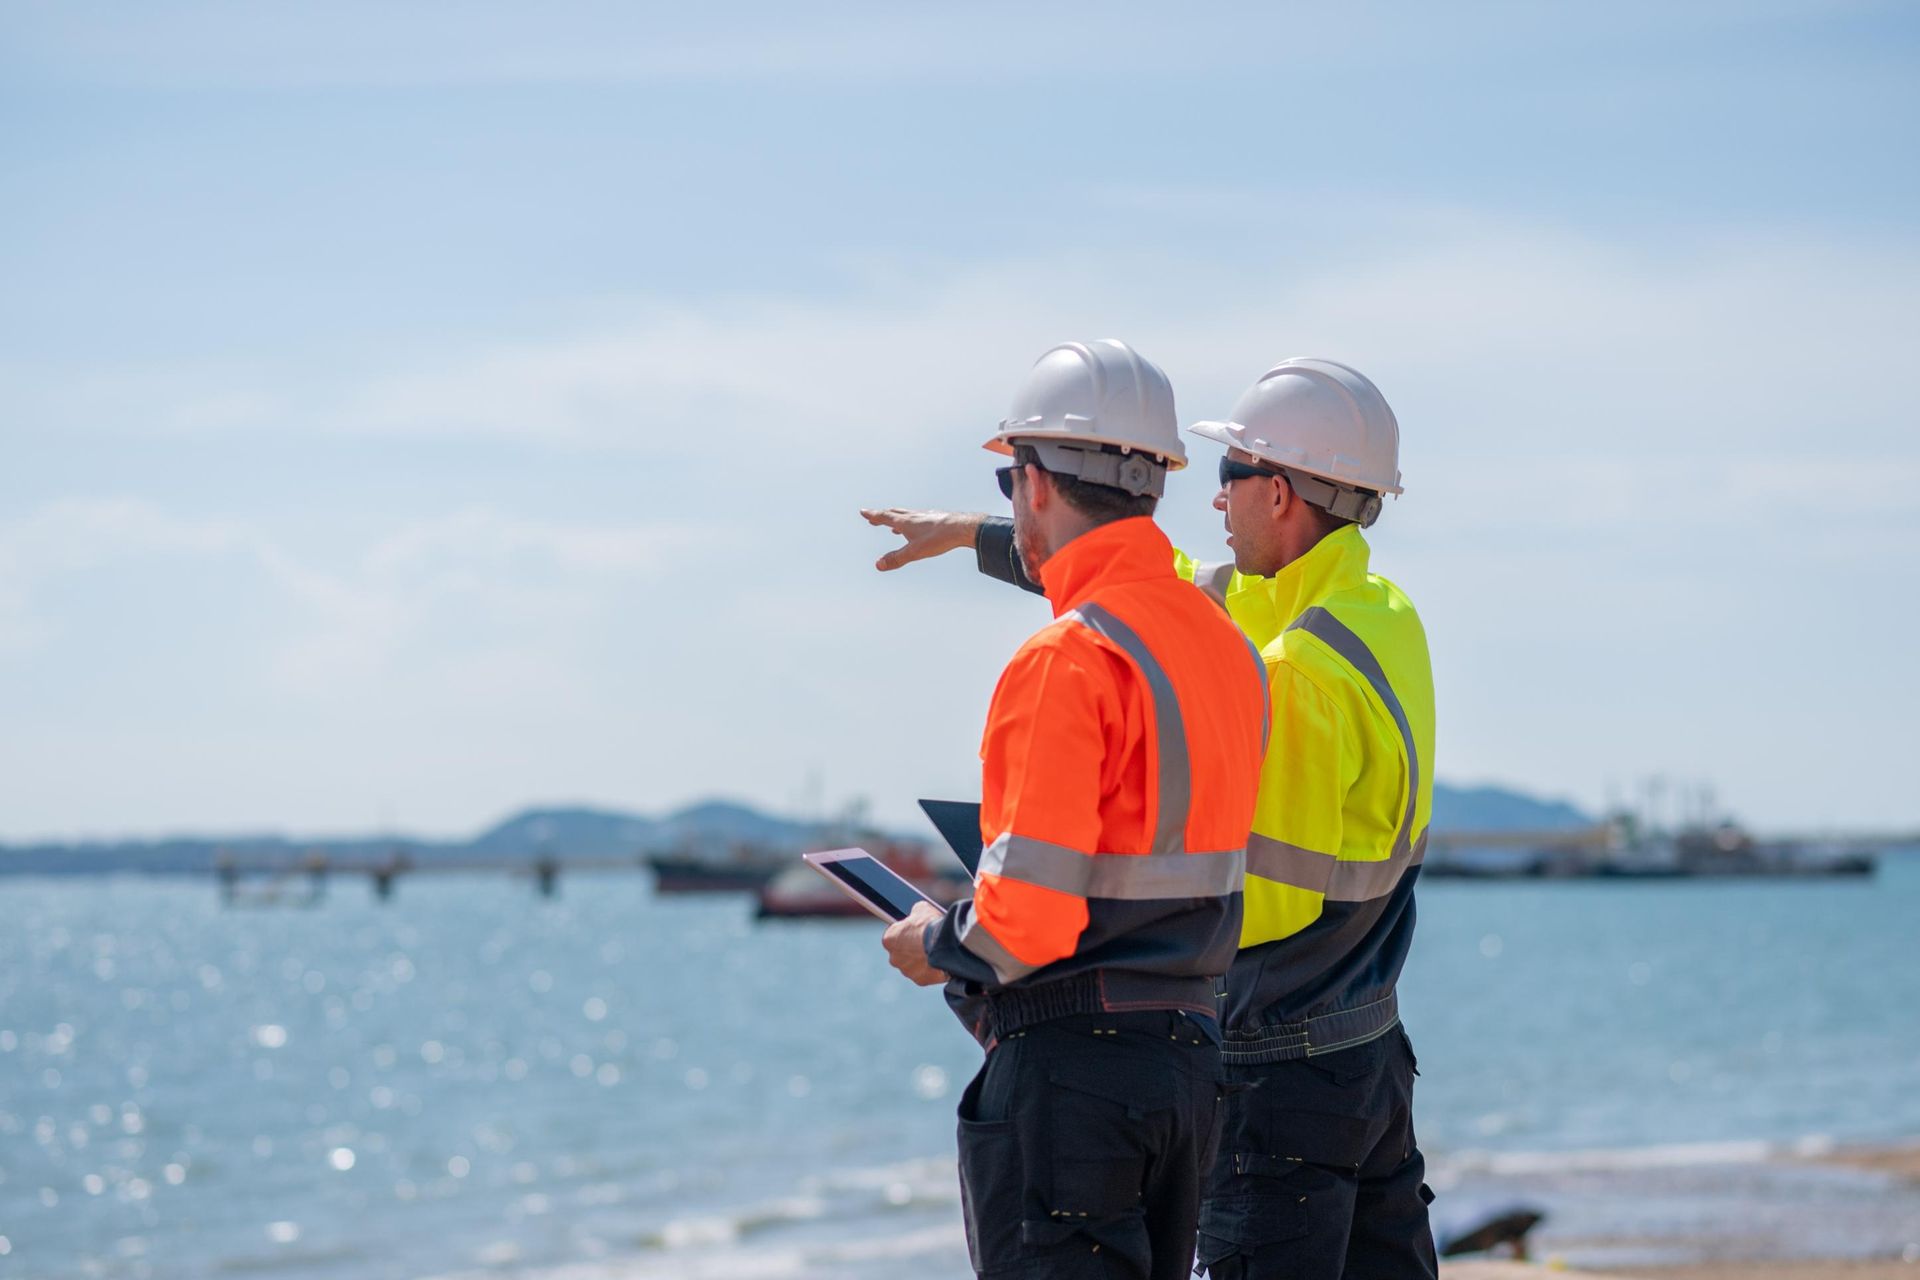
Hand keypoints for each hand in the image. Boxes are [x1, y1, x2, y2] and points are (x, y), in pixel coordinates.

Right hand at [860, 508, 984, 570]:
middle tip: (873, 517)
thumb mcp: (914, 552)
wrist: (962, 528)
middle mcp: (914, 516)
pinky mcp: (937, 519)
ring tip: (893, 525)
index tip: (863, 512)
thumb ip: (896, 558)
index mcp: (905, 522)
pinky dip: (913, 522)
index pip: (885, 517)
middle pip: (894, 514)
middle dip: (882, 516)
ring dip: (897, 519)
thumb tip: (878, 565)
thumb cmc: (938, 539)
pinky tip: (919, 527)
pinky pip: (920, 519)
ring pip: (907, 516)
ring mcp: (926, 516)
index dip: (873, 515)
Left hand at [882, 900, 948, 985]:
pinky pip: (925, 974)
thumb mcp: (922, 909)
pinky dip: (932, 969)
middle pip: (902, 953)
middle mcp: (894, 958)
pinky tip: (941, 961)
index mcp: (889, 939)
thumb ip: (915, 913)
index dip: (904, 933)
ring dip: (921, 960)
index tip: (913, 931)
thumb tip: (917, 913)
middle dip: (911, 949)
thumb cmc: (930, 925)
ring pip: (913, 965)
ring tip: (936, 952)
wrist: (945, 944)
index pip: (893, 936)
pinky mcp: (920, 980)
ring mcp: (907, 971)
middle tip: (925, 942)